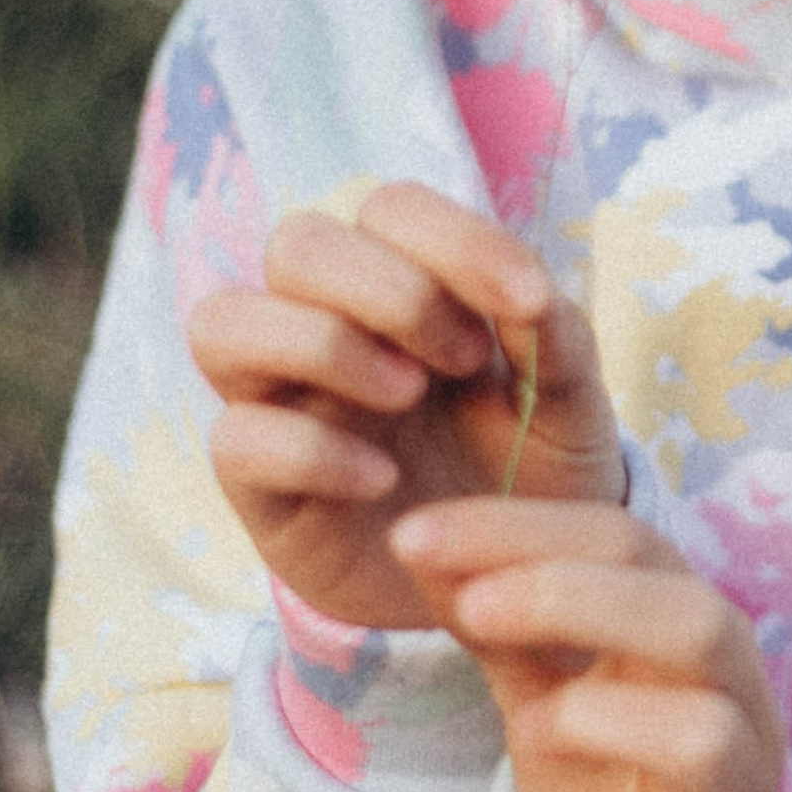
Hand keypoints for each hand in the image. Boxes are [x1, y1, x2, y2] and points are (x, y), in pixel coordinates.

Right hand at [189, 182, 625, 631]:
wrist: (513, 582)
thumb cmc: (531, 467)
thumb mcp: (568, 403)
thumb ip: (554, 336)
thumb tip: (528, 291)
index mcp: (403, 285)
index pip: (389, 209)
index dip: (455, 238)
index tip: (528, 301)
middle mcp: (326, 327)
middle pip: (297, 243)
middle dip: (390, 289)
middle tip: (463, 358)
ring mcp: (281, 402)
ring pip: (223, 322)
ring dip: (324, 345)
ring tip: (408, 395)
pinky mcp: (260, 487)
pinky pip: (236, 437)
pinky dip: (311, 449)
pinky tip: (381, 478)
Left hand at [391, 498, 785, 791]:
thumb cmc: (604, 782)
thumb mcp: (547, 687)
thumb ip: (495, 617)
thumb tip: (415, 539)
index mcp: (695, 637)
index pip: (632, 544)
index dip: (523, 530)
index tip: (413, 537)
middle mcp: (737, 709)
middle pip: (699, 620)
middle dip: (577, 597)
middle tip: (471, 608)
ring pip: (708, 737)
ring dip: (600, 718)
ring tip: (529, 728)